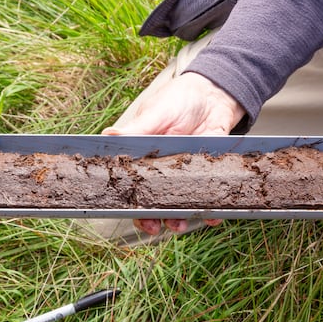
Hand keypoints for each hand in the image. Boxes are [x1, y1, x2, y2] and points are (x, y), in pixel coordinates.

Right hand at [104, 72, 245, 233]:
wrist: (214, 94)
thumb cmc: (178, 99)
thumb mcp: (156, 113)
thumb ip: (136, 129)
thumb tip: (107, 135)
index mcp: (142, 157)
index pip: (131, 184)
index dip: (130, 202)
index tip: (132, 213)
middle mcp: (161, 170)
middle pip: (152, 202)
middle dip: (152, 219)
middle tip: (154, 227)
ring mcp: (184, 174)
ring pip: (178, 204)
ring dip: (178, 218)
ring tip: (180, 224)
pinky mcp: (207, 174)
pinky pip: (208, 197)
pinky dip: (211, 210)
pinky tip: (212, 216)